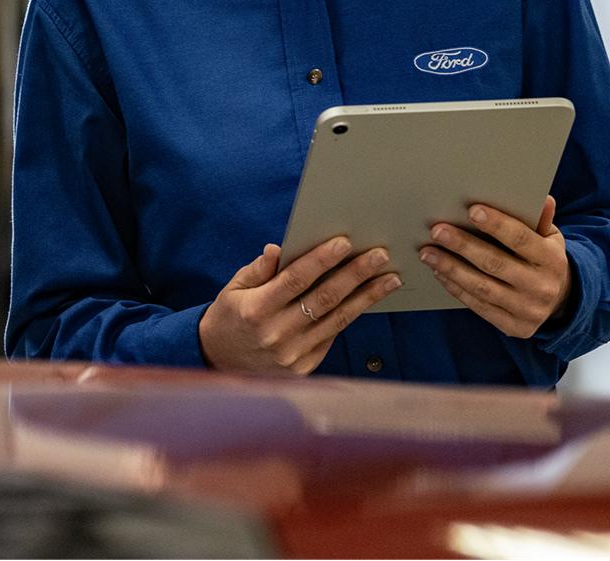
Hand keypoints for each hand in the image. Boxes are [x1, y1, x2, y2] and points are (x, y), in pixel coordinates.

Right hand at [198, 237, 401, 373]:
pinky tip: (368, 299)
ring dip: (366, 297)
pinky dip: (350, 316)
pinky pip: (332, 337)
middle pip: (325, 299)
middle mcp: (276, 334)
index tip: (344, 242)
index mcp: (256, 309)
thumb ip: (258, 269)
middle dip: (356, 274)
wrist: (219, 361)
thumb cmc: (230, 316)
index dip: (321, 260)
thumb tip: (278, 249)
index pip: (295, 279)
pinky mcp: (304, 368)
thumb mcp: (233, 288)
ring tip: (390, 278)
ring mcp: (292, 355)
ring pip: (337, 320)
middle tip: (380, 255)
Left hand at [418, 195, 571, 337]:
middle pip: (496, 264)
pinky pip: (479, 306)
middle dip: (463, 245)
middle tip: (437, 231)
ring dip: (451, 268)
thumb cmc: (545, 259)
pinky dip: (456, 288)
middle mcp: (541, 287)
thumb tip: (543, 198)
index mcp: (552, 260)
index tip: (472, 210)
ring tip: (428, 252)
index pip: (521, 239)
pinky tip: (439, 272)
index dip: (497, 225)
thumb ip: (542, 220)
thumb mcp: (550, 238)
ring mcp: (527, 310)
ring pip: (482, 287)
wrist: (560, 302)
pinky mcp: (514, 327)